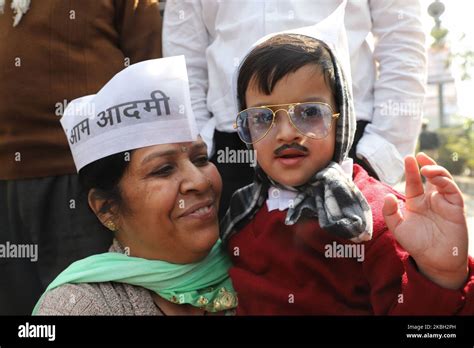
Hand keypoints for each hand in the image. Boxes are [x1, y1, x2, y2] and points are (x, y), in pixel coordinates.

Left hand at [382, 152, 468, 288]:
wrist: (435, 261)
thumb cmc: (417, 244)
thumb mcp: (397, 228)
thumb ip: (390, 213)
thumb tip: (388, 195)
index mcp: (416, 202)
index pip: (413, 182)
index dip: (411, 170)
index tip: (408, 158)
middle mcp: (430, 200)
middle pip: (430, 176)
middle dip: (426, 164)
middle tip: (418, 156)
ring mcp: (444, 203)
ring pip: (443, 180)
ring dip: (436, 171)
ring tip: (426, 168)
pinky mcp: (455, 208)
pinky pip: (452, 191)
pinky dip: (445, 182)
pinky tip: (436, 178)